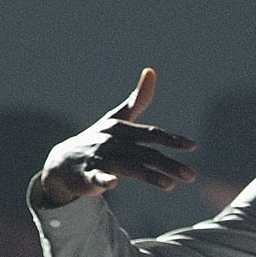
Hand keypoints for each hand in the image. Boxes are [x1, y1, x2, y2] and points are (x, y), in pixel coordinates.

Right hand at [33, 71, 195, 208]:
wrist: (63, 161)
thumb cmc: (97, 138)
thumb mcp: (116, 118)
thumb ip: (137, 100)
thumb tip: (151, 71)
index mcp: (120, 129)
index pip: (150, 134)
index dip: (171, 139)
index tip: (193, 145)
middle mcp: (111, 142)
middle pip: (145, 154)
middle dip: (168, 164)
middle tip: (191, 175)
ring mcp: (98, 158)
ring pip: (128, 167)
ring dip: (148, 175)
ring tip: (170, 185)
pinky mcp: (87, 175)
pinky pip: (96, 178)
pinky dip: (103, 180)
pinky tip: (112, 184)